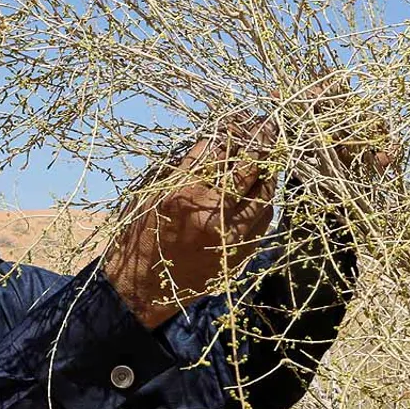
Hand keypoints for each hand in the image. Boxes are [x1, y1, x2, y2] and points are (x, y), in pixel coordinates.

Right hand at [104, 120, 277, 328]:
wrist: (142, 290)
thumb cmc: (140, 236)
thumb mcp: (152, 194)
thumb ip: (186, 168)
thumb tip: (217, 141)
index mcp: (183, 194)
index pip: (220, 149)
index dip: (233, 129)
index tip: (238, 118)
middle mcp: (212, 213)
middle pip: (250, 166)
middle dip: (262, 140)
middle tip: (267, 124)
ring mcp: (232, 234)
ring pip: (265, 191)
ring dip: (269, 168)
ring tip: (270, 151)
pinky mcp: (242, 251)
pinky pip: (265, 217)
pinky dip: (265, 197)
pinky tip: (261, 186)